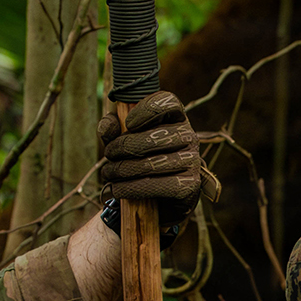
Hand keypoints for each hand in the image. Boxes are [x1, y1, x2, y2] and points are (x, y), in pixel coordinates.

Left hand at [98, 90, 208, 227]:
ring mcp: (192, 161)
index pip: (168, 102)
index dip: (147, 109)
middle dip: (122, 147)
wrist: (161, 198)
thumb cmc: (142, 160)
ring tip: (108, 174)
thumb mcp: (125, 141)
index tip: (128, 123)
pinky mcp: (189, 186)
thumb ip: (114, 130)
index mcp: (176, 118)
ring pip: (151, 164)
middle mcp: (189, 136)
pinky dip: (129, 189)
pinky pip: (155, 186)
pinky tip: (117, 189)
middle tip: (108, 155)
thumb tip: (108, 126)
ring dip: (121, 170)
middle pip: (153, 137)